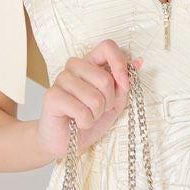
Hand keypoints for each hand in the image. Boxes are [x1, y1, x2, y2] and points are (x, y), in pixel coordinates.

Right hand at [34, 38, 142, 159]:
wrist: (67, 142)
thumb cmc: (90, 119)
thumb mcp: (115, 102)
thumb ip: (124, 83)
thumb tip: (138, 61)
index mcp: (90, 63)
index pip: (107, 46)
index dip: (119, 64)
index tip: (124, 84)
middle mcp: (74, 67)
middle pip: (104, 78)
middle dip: (109, 101)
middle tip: (99, 109)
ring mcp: (60, 80)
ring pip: (94, 97)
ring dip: (96, 114)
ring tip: (87, 117)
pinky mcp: (51, 96)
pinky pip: (81, 110)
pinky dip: (86, 122)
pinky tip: (77, 123)